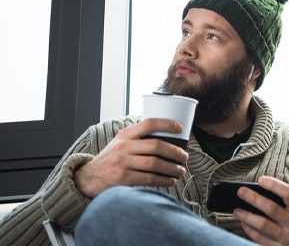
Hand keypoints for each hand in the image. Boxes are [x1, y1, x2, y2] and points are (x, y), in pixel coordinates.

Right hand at [74, 119, 188, 197]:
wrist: (88, 178)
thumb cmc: (111, 159)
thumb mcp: (120, 143)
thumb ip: (138, 139)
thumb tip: (168, 140)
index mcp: (125, 134)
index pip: (149, 123)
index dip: (167, 124)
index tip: (180, 129)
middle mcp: (123, 146)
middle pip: (156, 146)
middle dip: (175, 152)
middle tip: (185, 157)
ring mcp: (122, 162)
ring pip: (155, 163)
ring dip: (172, 168)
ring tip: (181, 170)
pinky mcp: (122, 178)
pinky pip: (149, 178)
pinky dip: (163, 180)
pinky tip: (170, 181)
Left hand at [234, 176, 288, 245]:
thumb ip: (285, 204)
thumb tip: (260, 192)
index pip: (288, 193)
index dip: (274, 185)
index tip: (261, 180)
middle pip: (272, 208)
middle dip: (254, 198)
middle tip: (241, 192)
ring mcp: (287, 239)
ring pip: (263, 224)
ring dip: (247, 216)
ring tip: (237, 211)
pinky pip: (260, 239)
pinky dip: (250, 230)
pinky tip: (244, 224)